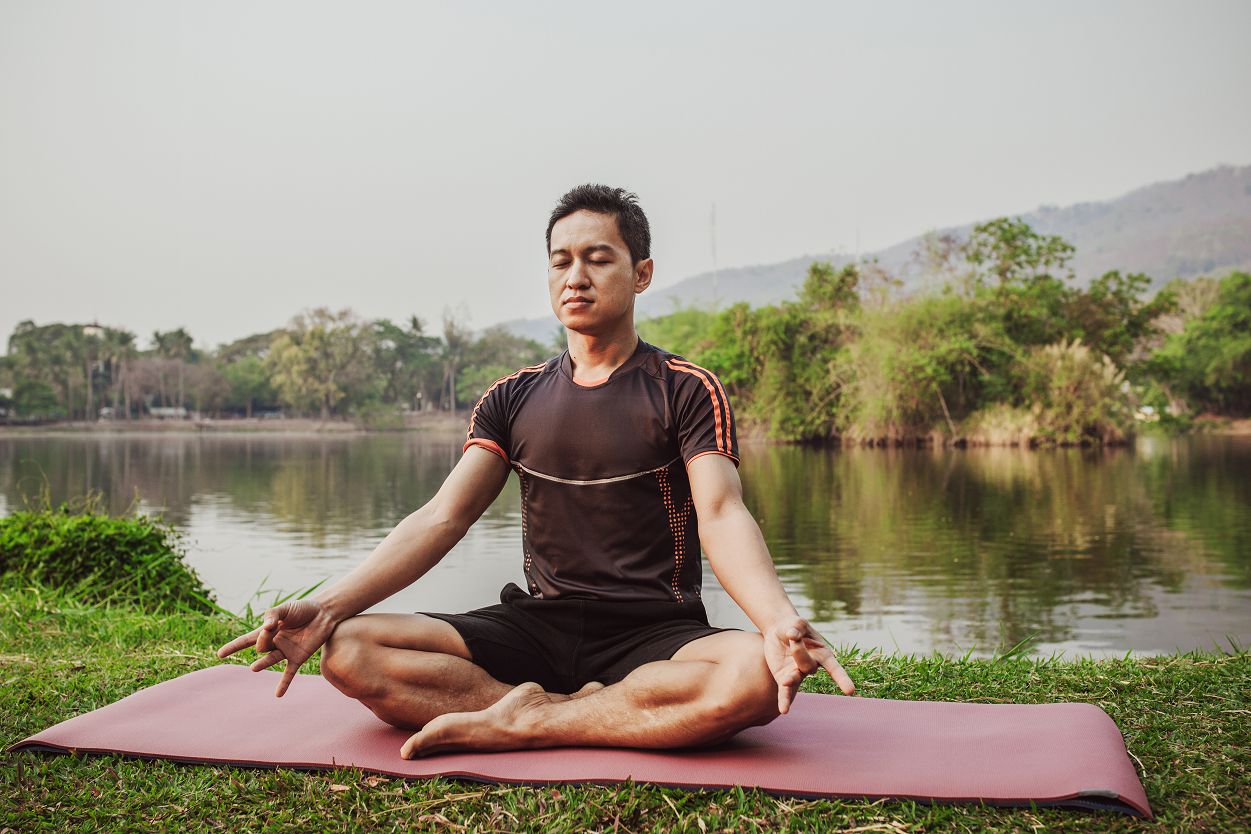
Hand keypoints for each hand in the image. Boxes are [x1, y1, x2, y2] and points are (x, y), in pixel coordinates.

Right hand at [216, 599, 339, 696]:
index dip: (233, 647)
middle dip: (263, 639)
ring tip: (254, 668)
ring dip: (262, 664)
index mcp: (268, 631)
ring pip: (269, 660)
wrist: (325, 613)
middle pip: (260, 646)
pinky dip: (284, 684)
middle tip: (272, 628)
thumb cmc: (303, 609)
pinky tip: (278, 695)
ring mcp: (285, 652)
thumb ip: (273, 615)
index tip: (219, 654)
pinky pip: (289, 673)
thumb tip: (265, 628)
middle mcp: (274, 643)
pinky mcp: (298, 658)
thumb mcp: (285, 609)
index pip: (246, 640)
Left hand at [763, 617, 854, 713]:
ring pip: (796, 678)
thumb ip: (796, 626)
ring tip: (785, 680)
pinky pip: (785, 691)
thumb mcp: (797, 622)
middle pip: (808, 665)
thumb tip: (792, 636)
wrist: (778, 630)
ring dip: (791, 679)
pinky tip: (784, 711)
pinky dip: (785, 701)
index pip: (834, 668)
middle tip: (791, 635)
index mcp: (822, 653)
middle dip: (799, 651)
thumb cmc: (793, 626)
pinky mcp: (784, 678)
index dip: (842, 679)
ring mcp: (798, 673)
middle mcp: (812, 666)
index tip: (850, 691)